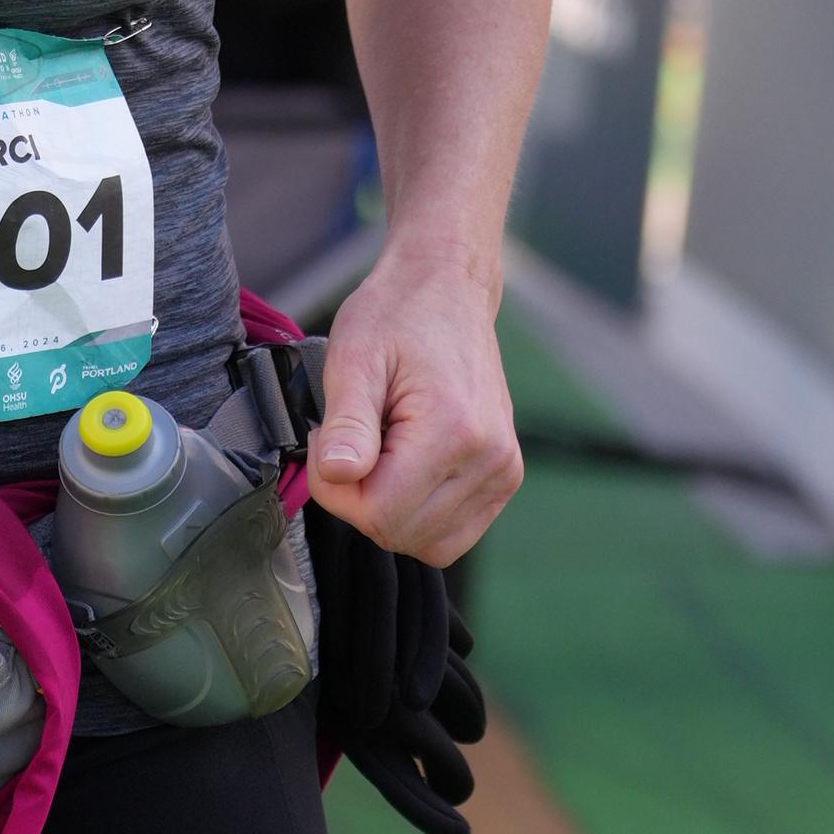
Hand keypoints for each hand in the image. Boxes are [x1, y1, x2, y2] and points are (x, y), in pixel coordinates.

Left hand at [308, 252, 521, 566]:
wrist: (448, 291)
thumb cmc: (397, 315)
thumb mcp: (354, 358)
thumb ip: (347, 423)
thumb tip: (339, 474)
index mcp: (454, 431)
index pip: (378, 514)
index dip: (336, 491)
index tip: (329, 444)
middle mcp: (490, 459)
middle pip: (400, 533)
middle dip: (359, 500)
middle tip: (352, 443)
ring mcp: (503, 471)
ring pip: (427, 543)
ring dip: (389, 510)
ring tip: (382, 452)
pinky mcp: (505, 478)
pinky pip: (451, 534)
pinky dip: (418, 515)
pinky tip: (405, 467)